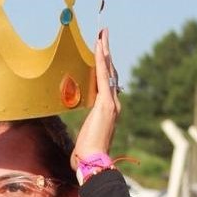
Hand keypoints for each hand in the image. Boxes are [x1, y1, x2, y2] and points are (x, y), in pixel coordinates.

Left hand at [71, 28, 121, 169]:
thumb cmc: (86, 154)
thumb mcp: (86, 137)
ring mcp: (112, 103)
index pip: (107, 83)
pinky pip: (103, 77)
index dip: (105, 66)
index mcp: (109, 110)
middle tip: (103, 35)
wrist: (94, 161)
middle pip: (110, 73)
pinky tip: (99, 49)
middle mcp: (114, 104)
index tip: (102, 52)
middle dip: (107, 53)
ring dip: (105, 52)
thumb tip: (82, 138)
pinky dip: (101, 61)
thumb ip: (87, 131)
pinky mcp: (107, 104)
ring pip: (108, 72)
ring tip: (102, 35)